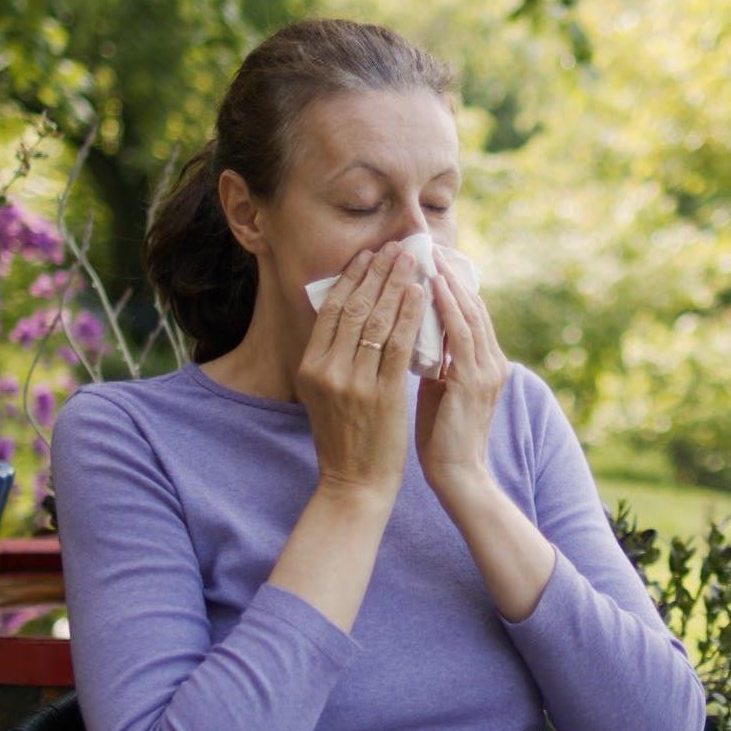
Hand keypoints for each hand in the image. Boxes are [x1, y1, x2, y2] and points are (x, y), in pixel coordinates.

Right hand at [296, 242, 426, 501]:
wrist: (355, 483)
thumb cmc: (345, 436)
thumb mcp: (324, 392)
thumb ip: (330, 356)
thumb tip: (345, 312)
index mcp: (310, 366)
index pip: (331, 310)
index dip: (351, 278)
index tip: (368, 255)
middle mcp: (328, 370)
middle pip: (354, 308)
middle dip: (377, 273)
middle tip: (395, 247)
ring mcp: (354, 382)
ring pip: (377, 321)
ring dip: (396, 285)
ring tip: (411, 261)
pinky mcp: (383, 395)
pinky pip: (399, 345)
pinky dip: (410, 315)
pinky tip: (420, 294)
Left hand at [416, 251, 509, 496]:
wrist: (457, 476)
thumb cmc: (441, 437)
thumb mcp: (439, 389)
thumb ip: (436, 361)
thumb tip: (414, 334)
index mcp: (486, 364)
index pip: (470, 313)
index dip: (452, 284)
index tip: (428, 259)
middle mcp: (493, 362)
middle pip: (473, 305)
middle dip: (450, 274)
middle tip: (426, 245)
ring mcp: (487, 370)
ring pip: (468, 313)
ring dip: (447, 281)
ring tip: (427, 255)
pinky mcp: (473, 380)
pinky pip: (460, 333)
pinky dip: (447, 307)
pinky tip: (431, 286)